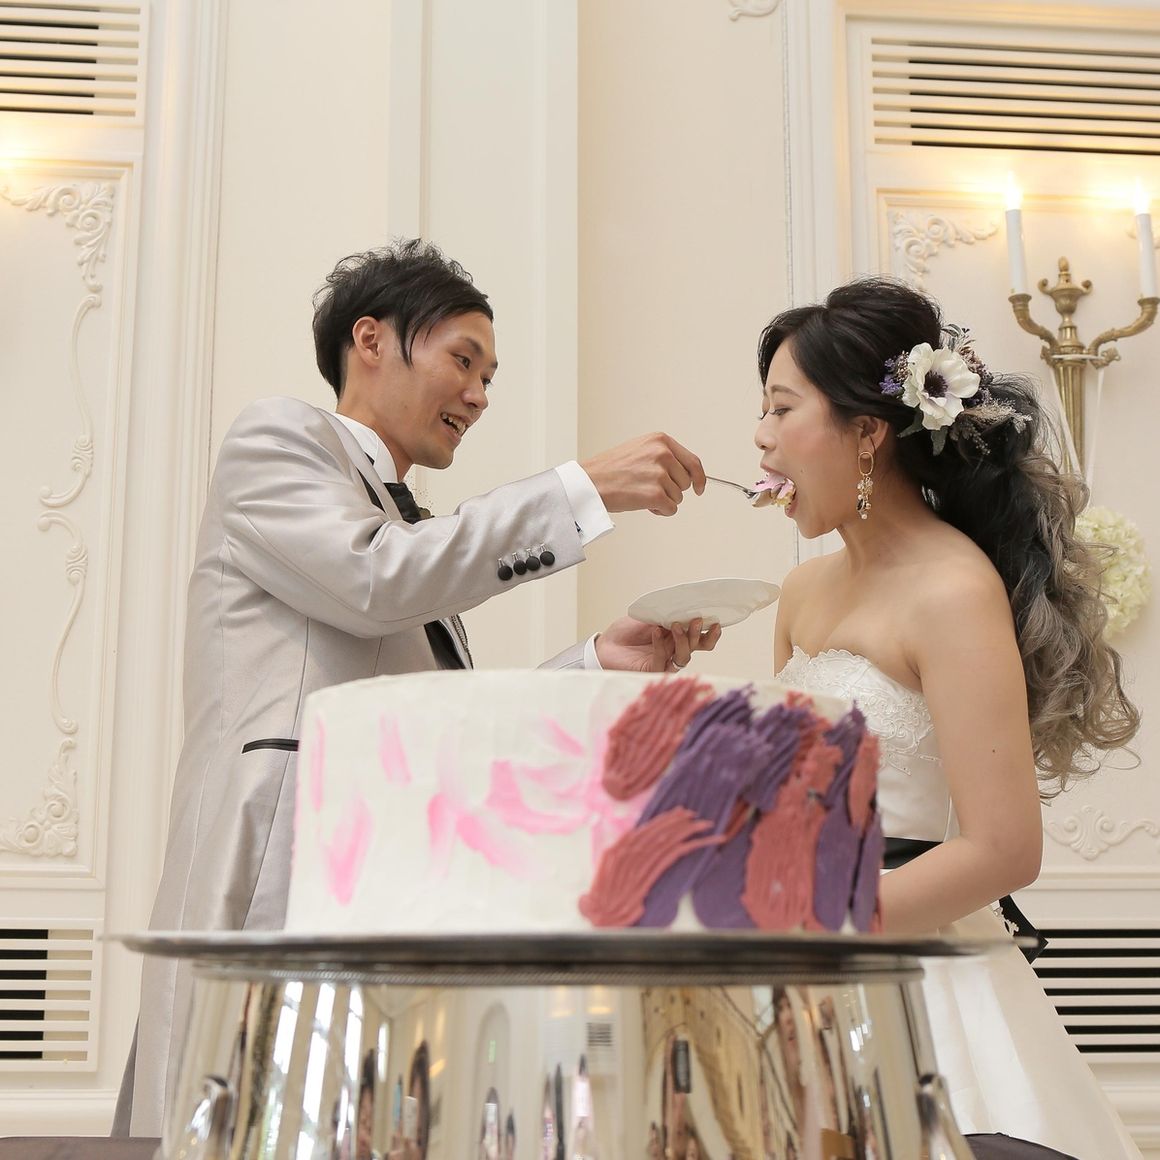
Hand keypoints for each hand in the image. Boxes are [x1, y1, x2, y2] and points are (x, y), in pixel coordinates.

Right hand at [581, 433, 705, 515]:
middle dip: (672, 490)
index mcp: (660, 441)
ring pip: (678, 497)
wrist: (589, 482)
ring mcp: (660, 474)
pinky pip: (671, 509)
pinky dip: (660, 511)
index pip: (693, 462)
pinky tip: (644, 505)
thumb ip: (663, 456)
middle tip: (650, 488)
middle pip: (686, 482)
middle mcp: (663, 454)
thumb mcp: (640, 450)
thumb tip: (684, 472)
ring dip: (663, 500)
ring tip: (642, 494)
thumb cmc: (609, 469)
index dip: (699, 478)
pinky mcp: (655, 494)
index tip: (699, 487)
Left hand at [594, 616, 721, 672]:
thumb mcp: (648, 615)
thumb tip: (683, 602)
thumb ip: (665, 612)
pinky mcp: (652, 670)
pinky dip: (660, 645)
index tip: (716, 621)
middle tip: (697, 620)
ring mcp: (665, 661)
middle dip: (699, 634)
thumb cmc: (626, 631)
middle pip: (698, 647)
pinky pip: (663, 660)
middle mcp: (675, 650)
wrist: (605, 645)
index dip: (711, 632)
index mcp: (678, 637)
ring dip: (683, 640)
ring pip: (684, 655)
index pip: (701, 637)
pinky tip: (655, 631)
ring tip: (675, 625)